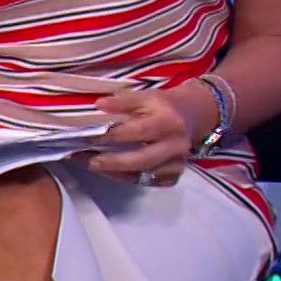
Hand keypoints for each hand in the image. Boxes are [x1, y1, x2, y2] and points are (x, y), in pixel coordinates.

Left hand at [86, 86, 212, 186]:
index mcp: (169, 123)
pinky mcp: (174, 177)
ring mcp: (177, 165)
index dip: (113, 135)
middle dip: (113, 162)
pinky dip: (126, 179)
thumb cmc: (162, 106)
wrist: (191, 116)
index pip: (138, 132)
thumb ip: (123, 101)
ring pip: (142, 175)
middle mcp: (176, 146)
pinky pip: (146, 183)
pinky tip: (110, 171)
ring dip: (115, 173)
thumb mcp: (146, 97)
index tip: (90, 136)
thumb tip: (99, 105)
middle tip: (89, 161)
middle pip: (141, 160)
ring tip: (93, 165)